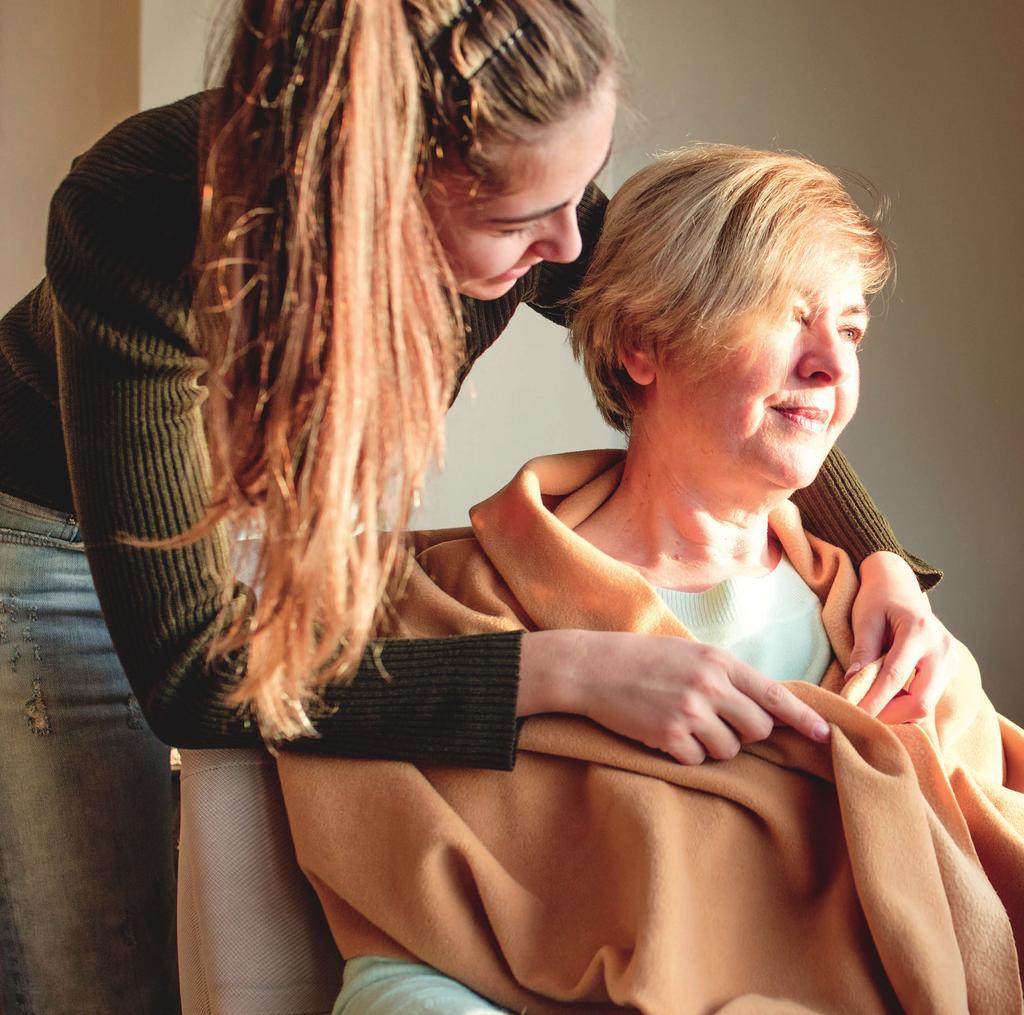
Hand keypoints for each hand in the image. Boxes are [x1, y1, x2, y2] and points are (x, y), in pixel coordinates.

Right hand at [518, 629, 830, 764]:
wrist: (591, 668)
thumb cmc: (641, 659)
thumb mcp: (689, 653)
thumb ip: (725, 675)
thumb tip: (764, 706)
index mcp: (719, 661)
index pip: (774, 695)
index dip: (804, 719)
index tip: (824, 735)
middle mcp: (710, 686)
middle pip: (757, 729)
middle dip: (744, 734)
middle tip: (716, 724)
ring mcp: (689, 712)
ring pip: (728, 750)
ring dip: (711, 745)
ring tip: (681, 724)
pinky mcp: (668, 736)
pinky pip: (696, 760)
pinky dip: (683, 754)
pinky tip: (662, 733)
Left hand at [848, 551, 955, 722]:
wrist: (899, 584)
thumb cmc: (878, 599)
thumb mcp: (865, 620)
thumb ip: (862, 653)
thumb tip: (853, 687)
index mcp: (919, 632)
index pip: (895, 679)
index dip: (873, 701)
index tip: (852, 714)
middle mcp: (942, 649)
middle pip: (920, 702)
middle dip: (889, 715)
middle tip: (861, 717)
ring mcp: (951, 660)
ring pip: (926, 705)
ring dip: (897, 712)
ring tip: (869, 706)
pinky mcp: (950, 668)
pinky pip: (929, 697)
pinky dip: (906, 705)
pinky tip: (886, 700)